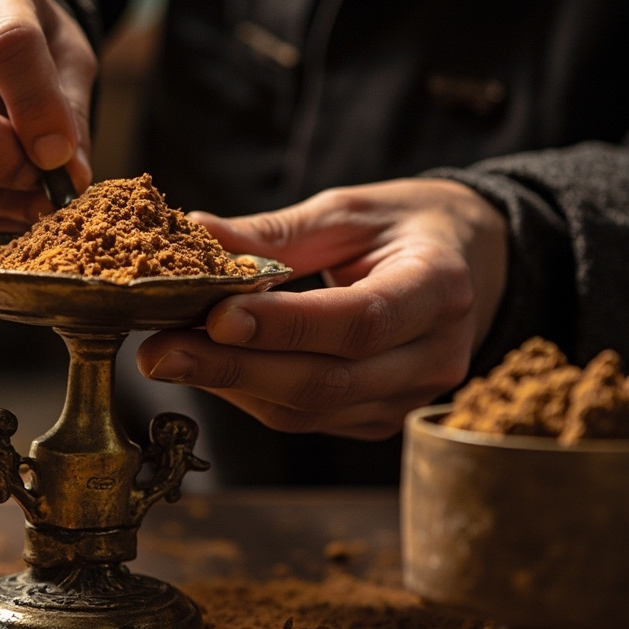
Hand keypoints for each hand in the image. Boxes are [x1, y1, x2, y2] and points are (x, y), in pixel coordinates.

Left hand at [136, 179, 508, 439]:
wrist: (469, 266)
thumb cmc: (409, 227)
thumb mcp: (351, 211)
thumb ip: (277, 231)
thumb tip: (194, 232)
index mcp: (439, 288)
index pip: (360, 320)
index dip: (286, 326)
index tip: (215, 317)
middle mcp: (433, 356)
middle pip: (328, 381)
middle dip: (233, 369)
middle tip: (158, 351)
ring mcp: (408, 397)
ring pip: (310, 410)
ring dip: (231, 386)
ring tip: (167, 356)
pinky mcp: (379, 417)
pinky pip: (308, 418)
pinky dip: (251, 395)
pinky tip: (209, 367)